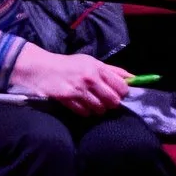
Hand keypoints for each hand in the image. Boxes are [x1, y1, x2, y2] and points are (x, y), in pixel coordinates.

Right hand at [6, 43, 134, 111]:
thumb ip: (112, 70)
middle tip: (105, 101)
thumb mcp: (91, 62)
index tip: (119, 94)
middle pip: (112, 100)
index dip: (122, 93)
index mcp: (98, 67)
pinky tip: (82, 105)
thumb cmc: (70, 65)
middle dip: (111, 103)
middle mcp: (90, 78)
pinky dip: (85, 112)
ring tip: (92, 103)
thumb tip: (133, 78)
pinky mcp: (68, 99)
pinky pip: (85, 113)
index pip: (121, 86)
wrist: (43, 69)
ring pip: (99, 109)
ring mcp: (79, 90)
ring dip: (98, 109)